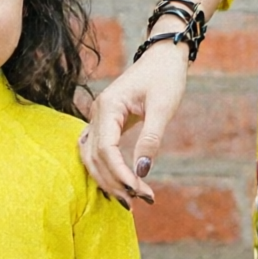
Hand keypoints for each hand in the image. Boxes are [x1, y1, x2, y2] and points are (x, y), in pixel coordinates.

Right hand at [77, 0, 222, 207]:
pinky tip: (120, 184)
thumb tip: (142, 170)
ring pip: (91, 157)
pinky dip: (105, 169)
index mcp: (108, 107)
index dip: (120, 174)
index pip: (106, 150)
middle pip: (95, 158)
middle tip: (139, 201)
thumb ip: (151, 138)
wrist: (164, 56)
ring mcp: (99, 118)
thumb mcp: (163, 107)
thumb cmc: (166, 77)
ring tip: (131, 198)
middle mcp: (97, 113)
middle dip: (114, 182)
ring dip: (108, 179)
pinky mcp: (106, 123)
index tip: (140, 191)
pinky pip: (97, 151)